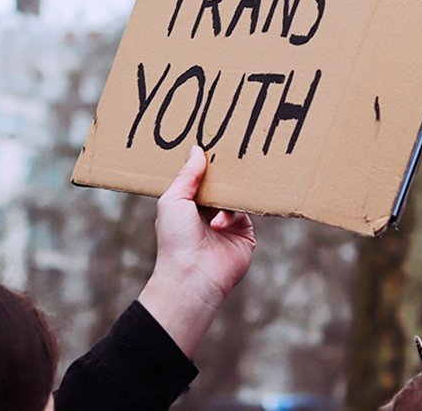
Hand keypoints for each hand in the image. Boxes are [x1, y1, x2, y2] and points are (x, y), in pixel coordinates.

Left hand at [138, 146, 255, 356]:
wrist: (193, 275)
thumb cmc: (175, 239)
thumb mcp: (174, 200)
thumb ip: (187, 175)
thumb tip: (197, 149)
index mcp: (187, 206)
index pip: (200, 179)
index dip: (205, 166)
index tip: (212, 147)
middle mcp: (207, 213)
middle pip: (221, 186)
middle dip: (223, 176)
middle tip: (229, 158)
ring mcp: (227, 223)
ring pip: (236, 196)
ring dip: (227, 197)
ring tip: (216, 202)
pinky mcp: (245, 233)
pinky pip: (247, 212)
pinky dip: (234, 214)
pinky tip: (220, 223)